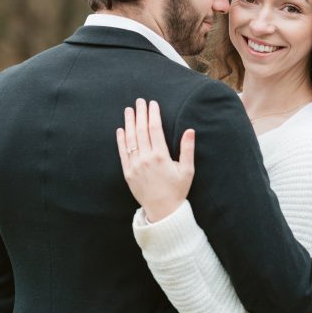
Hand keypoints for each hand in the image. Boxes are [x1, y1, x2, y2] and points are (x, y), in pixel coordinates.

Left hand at [116, 98, 195, 221]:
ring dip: (129, 123)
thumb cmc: (178, 190)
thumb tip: (190, 131)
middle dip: (140, 114)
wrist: (163, 211)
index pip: (155, 129)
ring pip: (130, 139)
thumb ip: (187, 149)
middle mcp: (145, 158)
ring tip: (129, 110)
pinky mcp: (127, 172)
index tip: (152, 104)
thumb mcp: (187, 170)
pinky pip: (122, 152)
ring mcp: (134, 165)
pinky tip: (121, 129)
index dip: (153, 114)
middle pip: (141, 130)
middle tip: (139, 101)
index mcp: (161, 156)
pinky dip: (121, 140)